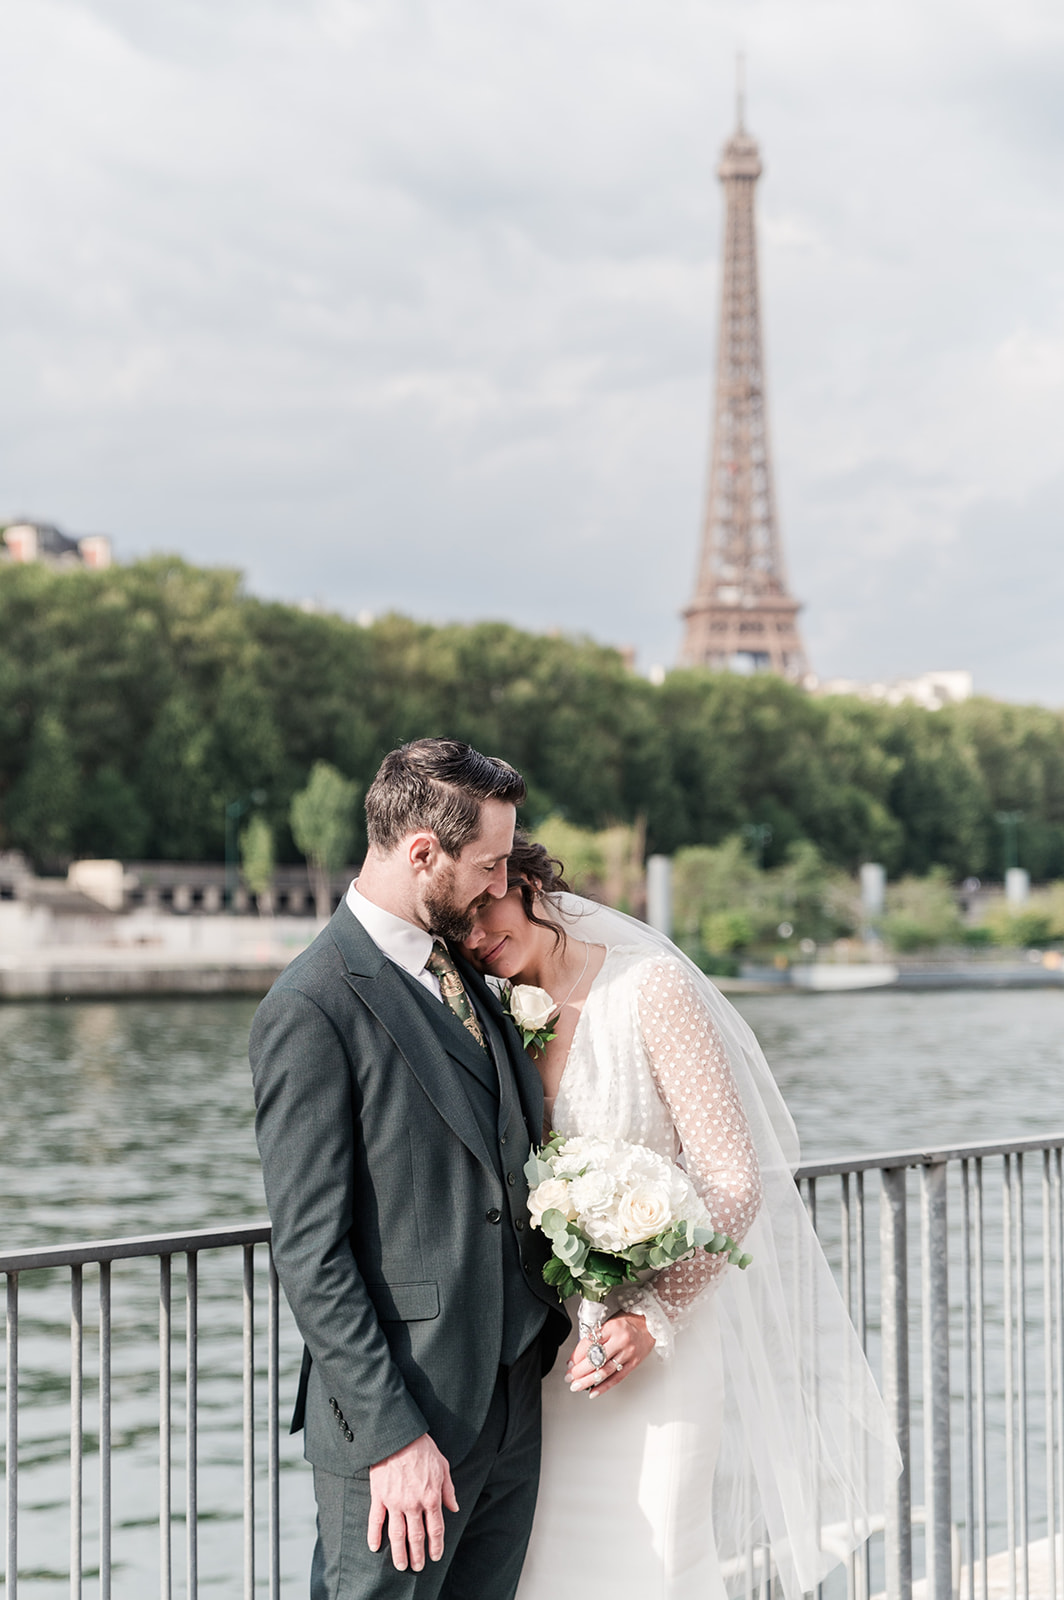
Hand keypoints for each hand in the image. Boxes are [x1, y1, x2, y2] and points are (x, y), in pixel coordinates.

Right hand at [367, 1433, 458, 1571]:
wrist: (399, 1436)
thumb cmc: (423, 1448)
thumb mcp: (443, 1466)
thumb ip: (449, 1490)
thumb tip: (454, 1508)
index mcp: (431, 1497)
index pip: (435, 1529)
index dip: (436, 1546)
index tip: (435, 1556)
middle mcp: (414, 1503)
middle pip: (417, 1536)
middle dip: (418, 1555)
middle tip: (417, 1567)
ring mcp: (395, 1501)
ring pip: (397, 1534)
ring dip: (399, 1553)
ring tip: (400, 1566)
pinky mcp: (379, 1496)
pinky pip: (375, 1520)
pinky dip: (374, 1535)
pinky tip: (374, 1547)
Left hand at [566, 1311, 654, 1396]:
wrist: (652, 1324)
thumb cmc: (630, 1321)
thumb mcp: (611, 1321)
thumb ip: (597, 1335)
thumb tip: (580, 1352)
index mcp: (612, 1327)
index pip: (589, 1343)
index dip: (576, 1355)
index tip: (569, 1363)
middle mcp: (620, 1341)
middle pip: (595, 1359)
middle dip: (579, 1370)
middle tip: (569, 1377)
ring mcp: (628, 1353)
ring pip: (604, 1371)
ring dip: (588, 1381)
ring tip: (576, 1386)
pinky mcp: (633, 1364)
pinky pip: (617, 1378)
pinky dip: (603, 1387)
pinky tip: (593, 1391)